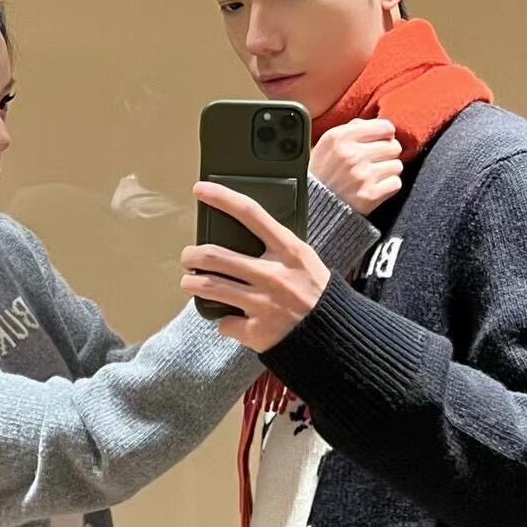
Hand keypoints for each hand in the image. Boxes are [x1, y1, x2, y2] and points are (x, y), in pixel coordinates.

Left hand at [181, 181, 329, 351]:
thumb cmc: (317, 294)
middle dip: (192, 255)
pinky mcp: (257, 331)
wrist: (336, 336)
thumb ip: (276, 246)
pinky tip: (229, 319)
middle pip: (216, 255)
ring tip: (190, 282)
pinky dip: (224, 322)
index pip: (251, 213)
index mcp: (289, 251)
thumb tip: (240, 232)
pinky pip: (225, 323)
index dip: (222, 197)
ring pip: (209, 287)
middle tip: (189, 257)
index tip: (201, 189)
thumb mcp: (304, 260)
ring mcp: (264, 304)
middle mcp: (274, 275)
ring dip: (191, 283)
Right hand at [310, 118, 402, 215]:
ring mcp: (362, 176)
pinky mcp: (370, 195)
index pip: (385, 127)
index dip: (386, 134)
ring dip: (388, 170)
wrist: (310, 204)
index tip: (381, 141)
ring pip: (397, 165)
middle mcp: (352, 155)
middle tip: (376, 160)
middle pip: (394, 146)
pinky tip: (375, 186)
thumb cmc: (321, 171)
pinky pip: (396, 184)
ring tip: (374, 174)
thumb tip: (378, 125)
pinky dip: (388, 186)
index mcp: (340, 137)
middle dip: (387, 153)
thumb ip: (351, 128)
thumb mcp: (327, 143)